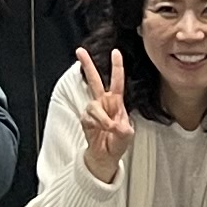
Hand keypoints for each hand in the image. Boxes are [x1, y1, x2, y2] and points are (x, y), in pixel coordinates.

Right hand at [78, 47, 134, 184]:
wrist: (105, 156)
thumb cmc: (117, 143)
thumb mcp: (127, 135)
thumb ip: (122, 128)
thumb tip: (112, 123)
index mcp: (116, 102)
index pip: (116, 81)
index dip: (116, 67)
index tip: (115, 52)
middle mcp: (103, 102)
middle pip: (94, 80)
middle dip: (87, 65)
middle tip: (80, 51)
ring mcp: (93, 110)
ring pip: (93, 105)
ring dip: (101, 118)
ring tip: (108, 128)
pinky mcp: (85, 118)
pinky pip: (89, 117)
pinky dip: (96, 124)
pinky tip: (98, 130)